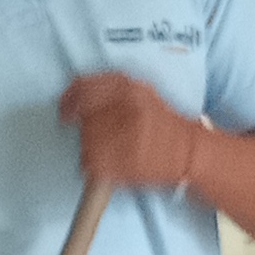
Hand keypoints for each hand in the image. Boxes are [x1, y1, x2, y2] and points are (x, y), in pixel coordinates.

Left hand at [59, 70, 200, 191]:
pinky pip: (92, 163)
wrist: (189, 151)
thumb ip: (112, 90)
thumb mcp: (142, 93)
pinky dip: (96, 166)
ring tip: (111, 151)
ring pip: (86, 142)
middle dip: (87, 130)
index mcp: (128, 87)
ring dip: (91, 149)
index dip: (70, 100)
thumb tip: (79, 95)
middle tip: (100, 138)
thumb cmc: (164, 124)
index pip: (85, 88)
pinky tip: (110, 165)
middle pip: (85, 118)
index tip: (65, 113)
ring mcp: (123, 135)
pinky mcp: (123, 161)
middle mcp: (125, 107)